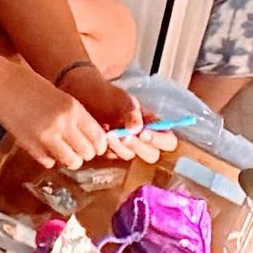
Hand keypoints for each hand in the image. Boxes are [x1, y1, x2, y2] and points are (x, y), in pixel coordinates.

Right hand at [0, 65, 110, 169]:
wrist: (1, 85)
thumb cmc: (31, 86)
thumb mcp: (61, 97)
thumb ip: (76, 117)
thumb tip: (92, 138)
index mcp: (73, 109)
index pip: (98, 138)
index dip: (99, 145)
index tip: (94, 146)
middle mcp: (63, 124)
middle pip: (88, 153)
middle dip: (84, 153)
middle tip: (77, 148)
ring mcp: (46, 136)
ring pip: (71, 161)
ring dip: (69, 158)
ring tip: (62, 150)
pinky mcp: (30, 145)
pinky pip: (49, 162)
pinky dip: (49, 158)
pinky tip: (44, 147)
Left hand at [58, 64, 177, 162]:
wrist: (84, 96)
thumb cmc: (108, 95)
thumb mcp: (123, 99)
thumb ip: (132, 113)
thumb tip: (137, 130)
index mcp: (153, 126)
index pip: (168, 141)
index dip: (160, 141)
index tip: (144, 133)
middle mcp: (143, 139)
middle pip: (152, 155)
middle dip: (139, 147)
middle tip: (126, 137)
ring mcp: (127, 146)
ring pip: (131, 156)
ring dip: (121, 147)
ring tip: (110, 134)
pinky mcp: (111, 151)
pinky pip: (114, 157)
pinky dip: (109, 148)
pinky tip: (102, 137)